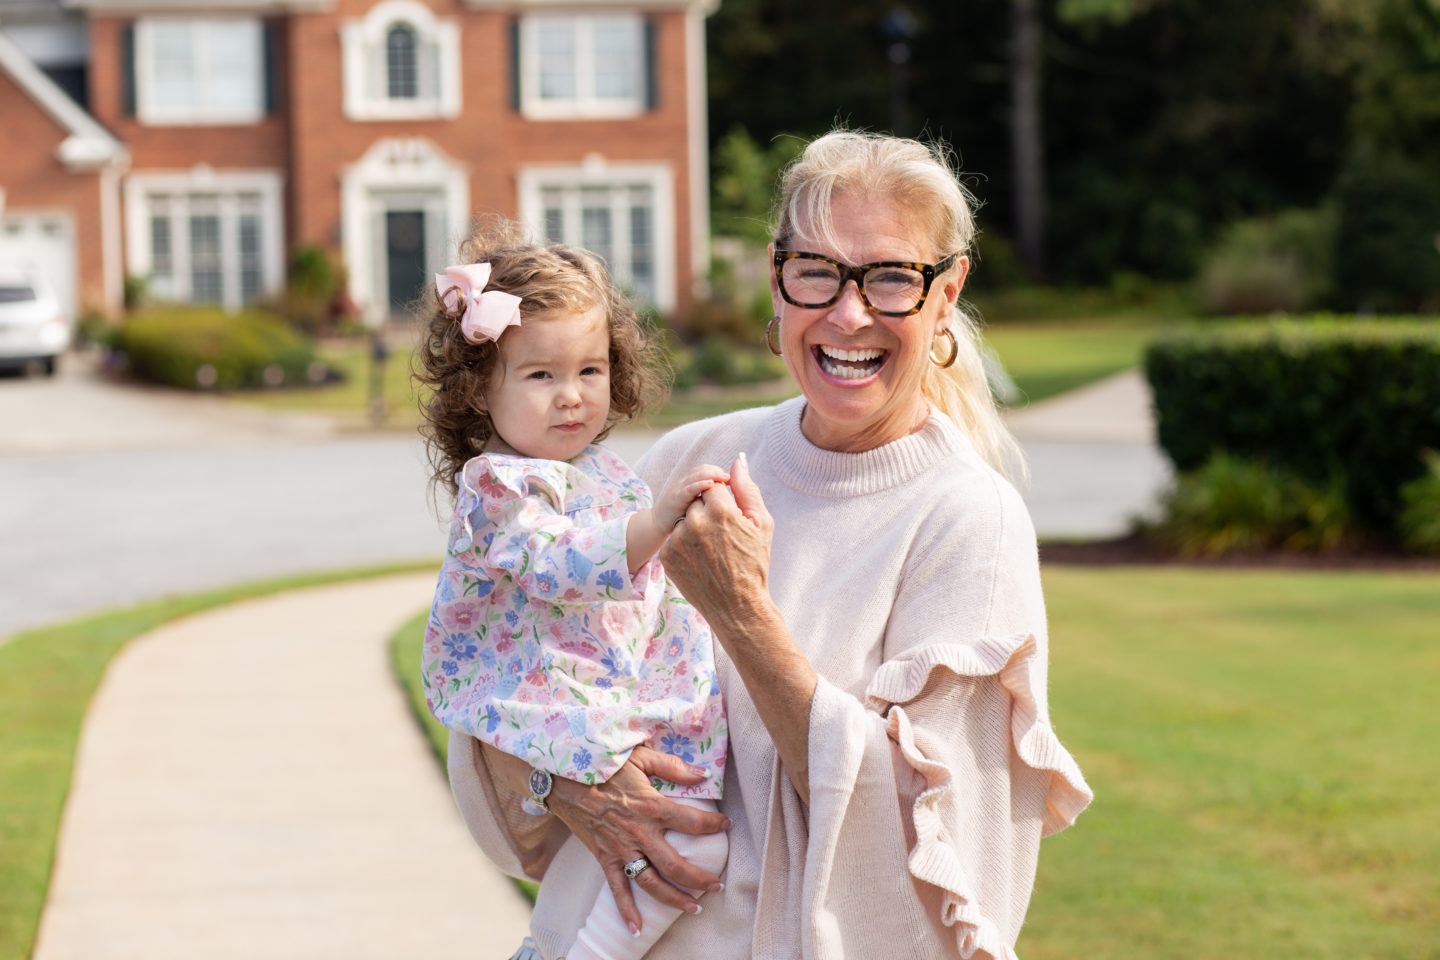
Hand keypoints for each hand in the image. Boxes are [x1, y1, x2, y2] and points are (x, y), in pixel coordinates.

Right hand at [547, 745, 729, 932]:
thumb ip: (673, 766)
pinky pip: (617, 888)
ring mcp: (620, 848)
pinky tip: (637, 928)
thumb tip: (703, 774)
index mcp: (652, 806)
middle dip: (700, 879)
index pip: (693, 821)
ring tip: (694, 908)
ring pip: (651, 883)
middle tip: (717, 885)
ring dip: (674, 899)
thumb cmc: (604, 763)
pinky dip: (626, 911)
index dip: (714, 824)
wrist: (563, 776)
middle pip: (676, 865)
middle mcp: (639, 833)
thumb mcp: (641, 756)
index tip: (726, 825)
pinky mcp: (603, 857)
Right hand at [654, 464, 729, 527]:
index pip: (705, 469)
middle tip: (730, 477)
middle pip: (702, 470)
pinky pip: (689, 489)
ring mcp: (679, 490)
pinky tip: (711, 485)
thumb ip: (705, 497)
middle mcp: (684, 483)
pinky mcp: (675, 499)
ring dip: (712, 474)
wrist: (655, 525)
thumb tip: (724, 497)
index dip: (717, 471)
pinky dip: (700, 485)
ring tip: (725, 477)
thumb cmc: (678, 517)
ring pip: (696, 476)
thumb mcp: (694, 504)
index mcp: (689, 483)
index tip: (730, 478)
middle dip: (717, 471)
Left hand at [661, 453, 775, 637]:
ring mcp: (678, 541)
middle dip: (707, 513)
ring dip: (694, 528)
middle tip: (721, 537)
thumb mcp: (761, 523)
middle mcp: (695, 523)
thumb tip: (739, 459)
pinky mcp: (667, 556)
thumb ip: (747, 488)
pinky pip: (674, 538)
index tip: (729, 520)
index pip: (712, 487)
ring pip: (684, 519)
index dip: (722, 502)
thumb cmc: (755, 563)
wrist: (738, 607)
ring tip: (711, 550)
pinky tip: (700, 560)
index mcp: (720, 510)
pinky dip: (685, 544)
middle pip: (696, 501)